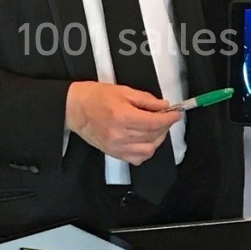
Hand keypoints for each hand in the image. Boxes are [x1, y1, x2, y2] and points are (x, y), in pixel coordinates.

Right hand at [65, 81, 180, 164]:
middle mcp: (120, 134)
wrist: (75, 108)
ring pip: (148, 150)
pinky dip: (146, 151)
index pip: (155, 122)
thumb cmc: (95, 97)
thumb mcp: (123, 90)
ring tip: (155, 128)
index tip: (175, 114)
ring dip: (157, 139)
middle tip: (164, 117)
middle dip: (164, 126)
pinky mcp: (113, 153)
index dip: (169, 118)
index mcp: (122, 116)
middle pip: (153, 135)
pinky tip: (145, 140)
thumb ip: (146, 100)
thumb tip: (163, 106)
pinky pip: (137, 159)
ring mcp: (116, 146)